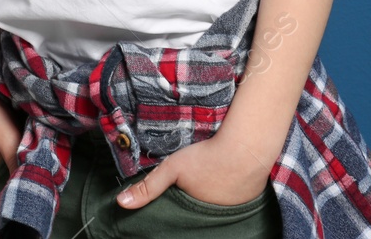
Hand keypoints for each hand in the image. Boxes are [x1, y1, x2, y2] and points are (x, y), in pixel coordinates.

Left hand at [115, 132, 271, 209]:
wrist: (247, 149)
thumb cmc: (208, 158)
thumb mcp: (172, 169)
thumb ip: (148, 187)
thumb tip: (121, 203)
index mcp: (195, 215)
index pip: (179, 221)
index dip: (173, 214)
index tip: (169, 206)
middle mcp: (216, 219)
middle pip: (196, 218)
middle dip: (188, 210)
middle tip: (186, 194)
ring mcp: (234, 212)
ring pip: (214, 211)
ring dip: (208, 202)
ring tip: (204, 186)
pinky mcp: (249, 202)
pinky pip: (231, 203)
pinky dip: (225, 196)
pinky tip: (222, 182)